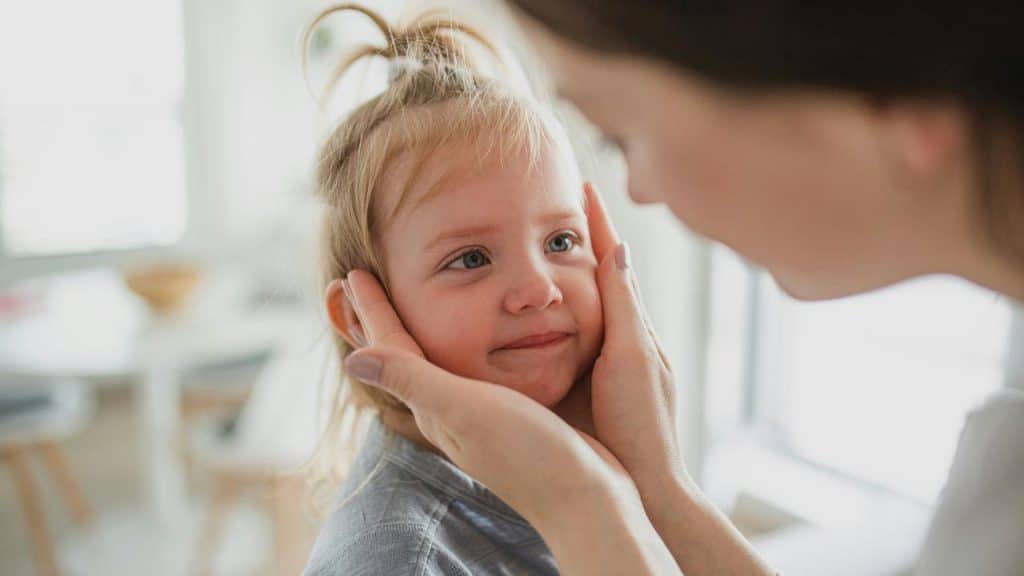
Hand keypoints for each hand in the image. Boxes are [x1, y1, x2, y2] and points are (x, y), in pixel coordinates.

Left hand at [341, 270, 633, 522]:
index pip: (392, 349)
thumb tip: (351, 360)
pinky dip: (462, 343)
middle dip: (383, 320)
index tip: (353, 274)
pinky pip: (473, 369)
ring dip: (418, 331)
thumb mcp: (467, 410)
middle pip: (405, 356)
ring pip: (436, 362)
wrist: (585, 500)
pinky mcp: (510, 417)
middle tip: (363, 286)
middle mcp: (450, 411)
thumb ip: (415, 381)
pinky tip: (477, 342)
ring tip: (409, 304)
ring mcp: (479, 417)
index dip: (372, 311)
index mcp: (434, 405)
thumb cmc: (529, 454)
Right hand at [583, 182, 686, 500]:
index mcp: (634, 326)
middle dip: (585, 241)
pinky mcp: (592, 386)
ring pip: (588, 309)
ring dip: (574, 275)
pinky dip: (563, 315)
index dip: (597, 224)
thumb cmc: (640, 422)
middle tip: (564, 207)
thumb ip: (622, 306)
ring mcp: (610, 363)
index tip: (582, 185)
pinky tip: (545, 317)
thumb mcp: (631, 357)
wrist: (645, 482)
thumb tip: (617, 249)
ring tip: (552, 247)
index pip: (612, 262)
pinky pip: (573, 339)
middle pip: (601, 279)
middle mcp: (625, 339)